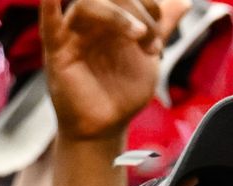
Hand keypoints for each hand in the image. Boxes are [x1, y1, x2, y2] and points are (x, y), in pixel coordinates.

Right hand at [41, 0, 174, 140]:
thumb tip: (184, 2)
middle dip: (141, 12)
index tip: (160, 39)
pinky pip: (50, 25)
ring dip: (119, 15)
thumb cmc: (122, 92)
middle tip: (153, 47)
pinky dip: (48, 5)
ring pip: (89, 4)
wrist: (106, 126)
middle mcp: (89, 24)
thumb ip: (161, 27)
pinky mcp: (58, 54)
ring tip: (139, 36)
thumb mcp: (148, 56)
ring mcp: (72, 36)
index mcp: (109, 20)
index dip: (151, 6)